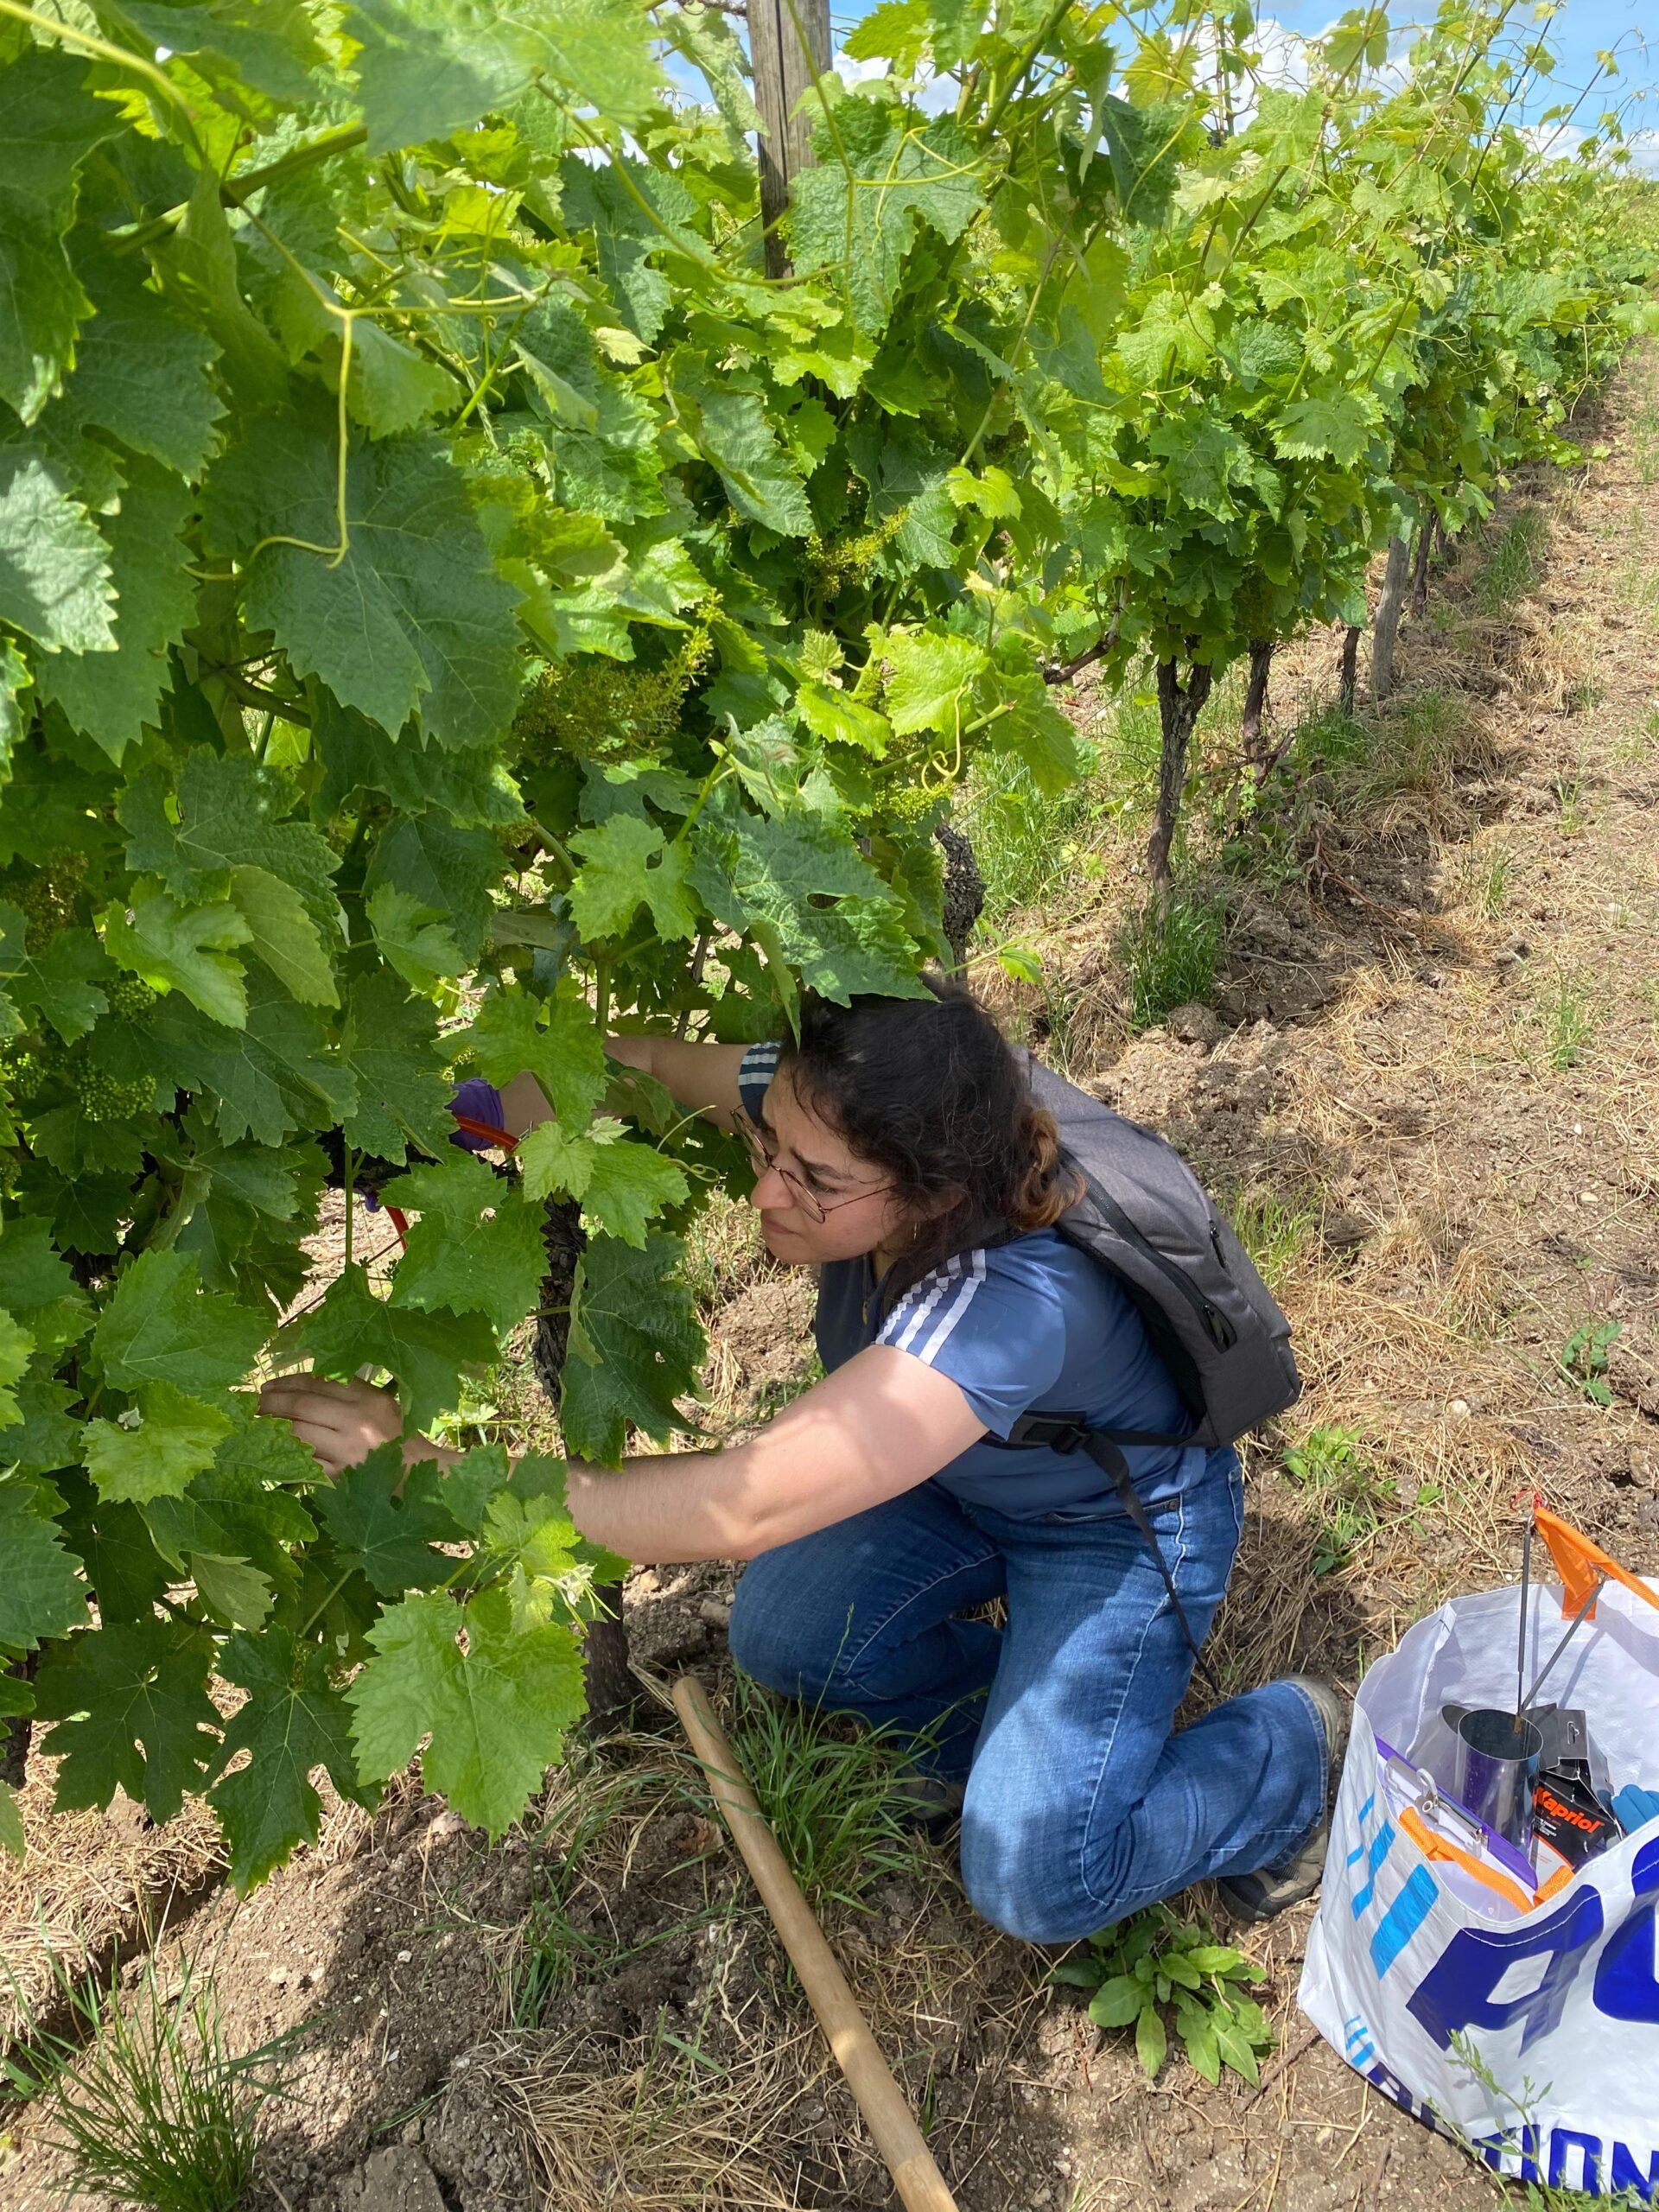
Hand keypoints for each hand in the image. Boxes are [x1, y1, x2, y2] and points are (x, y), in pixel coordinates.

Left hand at [258, 1373, 402, 1476]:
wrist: (413, 1469)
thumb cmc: (394, 1431)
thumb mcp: (378, 1401)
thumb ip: (347, 1389)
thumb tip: (302, 1382)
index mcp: (367, 1399)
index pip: (317, 1383)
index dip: (287, 1382)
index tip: (269, 1385)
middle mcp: (357, 1422)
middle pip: (302, 1406)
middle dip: (272, 1403)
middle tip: (256, 1402)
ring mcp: (347, 1451)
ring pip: (298, 1433)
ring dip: (274, 1426)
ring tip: (261, 1422)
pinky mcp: (339, 1476)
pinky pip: (304, 1462)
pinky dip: (286, 1453)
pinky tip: (276, 1447)